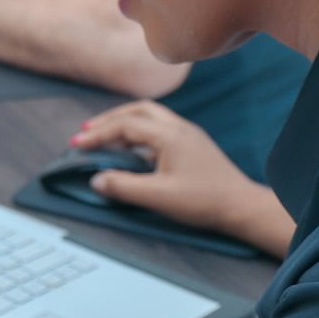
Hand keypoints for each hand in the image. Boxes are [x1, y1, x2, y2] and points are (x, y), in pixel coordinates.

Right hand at [74, 101, 294, 257]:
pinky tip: (132, 148)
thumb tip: (96, 179)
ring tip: (105, 136)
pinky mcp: (192, 144)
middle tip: (87, 132)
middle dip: (108, 119)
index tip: (77, 145)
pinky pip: (159, 126)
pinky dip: (138, 131)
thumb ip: (124, 187)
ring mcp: (187, 134)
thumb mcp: (159, 197)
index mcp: (168, 135)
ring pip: (149, 116)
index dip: (98, 134)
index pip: (124, 126)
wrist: (241, 206)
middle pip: (137, 111)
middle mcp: (178, 127)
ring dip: (124, 121)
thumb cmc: (203, 201)